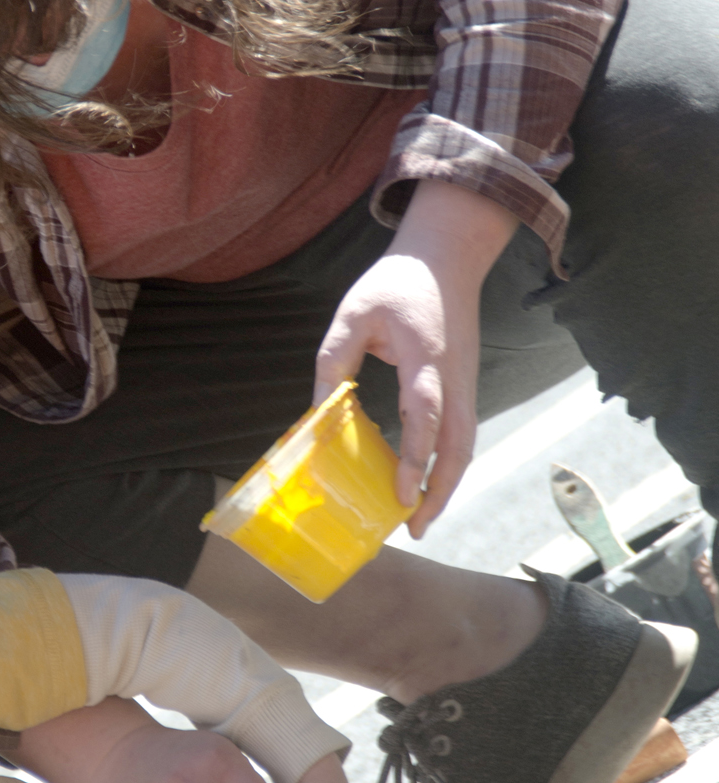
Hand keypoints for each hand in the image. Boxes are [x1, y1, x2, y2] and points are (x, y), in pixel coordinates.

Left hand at [314, 180, 516, 534]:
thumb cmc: (396, 283)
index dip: (415, 457)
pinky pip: (462, 432)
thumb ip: (333, 360)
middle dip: (440, 490)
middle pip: (458, 445)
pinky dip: (448, 463)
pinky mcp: (464, 385)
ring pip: (466, 444)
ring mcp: (465, 382)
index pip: (426, 415)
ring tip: (421, 516)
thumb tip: (316, 411)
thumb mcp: (352, 313)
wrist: (446, 256)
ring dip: (447, 483)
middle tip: (415, 527)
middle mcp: (454, 377)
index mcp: (425, 357)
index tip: (402, 493)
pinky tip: (426, 481)